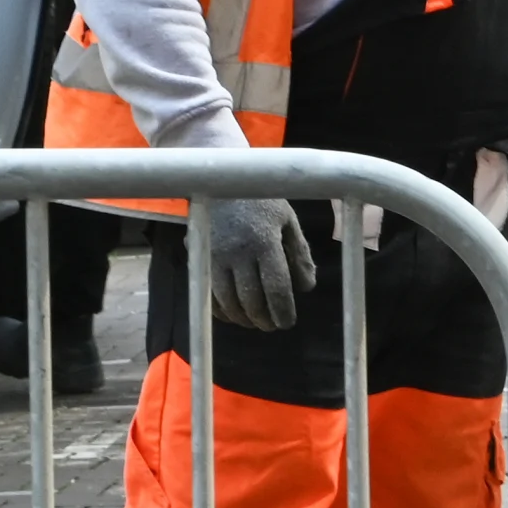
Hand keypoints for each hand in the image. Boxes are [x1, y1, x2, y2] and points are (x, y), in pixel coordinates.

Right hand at [199, 197, 313, 332]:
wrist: (220, 181)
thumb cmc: (261, 200)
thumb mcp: (287, 221)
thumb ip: (299, 253)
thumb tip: (307, 287)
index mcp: (264, 242)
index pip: (276, 288)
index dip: (283, 311)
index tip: (287, 322)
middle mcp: (238, 252)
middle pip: (251, 300)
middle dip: (264, 319)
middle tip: (273, 325)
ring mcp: (215, 255)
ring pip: (228, 301)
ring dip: (243, 318)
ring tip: (255, 322)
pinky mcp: (200, 257)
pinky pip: (208, 292)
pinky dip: (220, 309)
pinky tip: (233, 314)